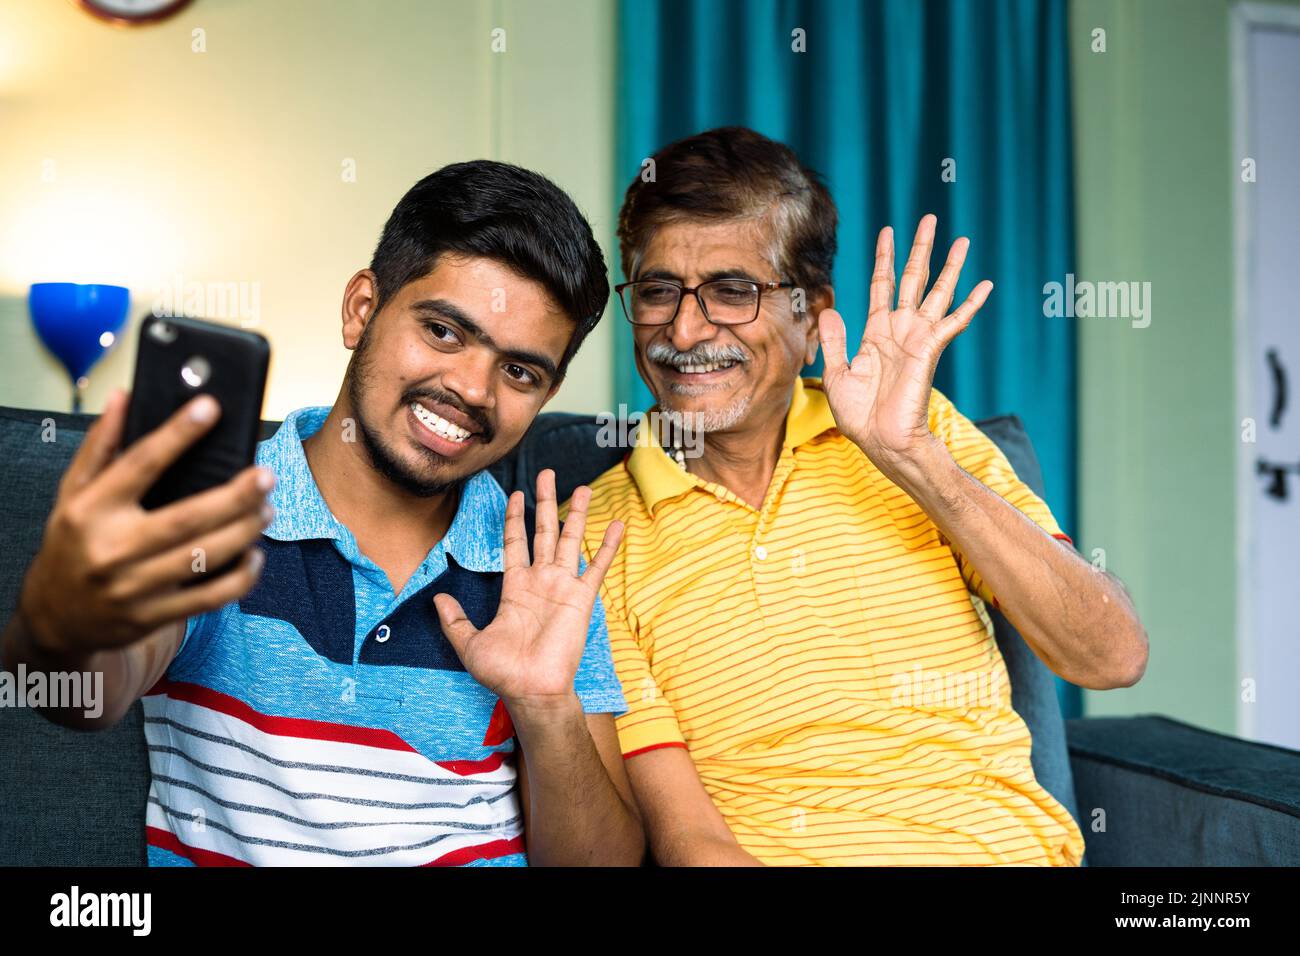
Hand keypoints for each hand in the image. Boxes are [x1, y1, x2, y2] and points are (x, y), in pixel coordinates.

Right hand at [17, 388, 273, 660]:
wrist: (55, 617)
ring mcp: (134, 587)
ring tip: (266, 509)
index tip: (210, 408)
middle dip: (235, 496)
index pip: (140, 464)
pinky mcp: (153, 615)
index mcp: (91, 509)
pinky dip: (240, 577)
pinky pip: (209, 597)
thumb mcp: (72, 493)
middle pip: (187, 518)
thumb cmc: (72, 544)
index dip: (177, 434)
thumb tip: (124, 397)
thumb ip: (100, 446)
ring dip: (245, 531)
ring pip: (204, 557)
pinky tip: (254, 555)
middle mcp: (112, 548)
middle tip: (266, 476)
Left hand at [433, 469, 622, 711]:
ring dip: (576, 514)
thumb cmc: (503, 672)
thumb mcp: (468, 643)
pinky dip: (607, 545)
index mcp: (515, 587)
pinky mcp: (581, 598)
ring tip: (582, 487)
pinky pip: (596, 566)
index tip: (517, 494)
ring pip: (569, 540)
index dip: (516, 518)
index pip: (515, 542)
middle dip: (546, 502)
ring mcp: (562, 587)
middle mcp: (540, 581)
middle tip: (548, 474)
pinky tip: (616, 524)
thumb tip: (437, 598)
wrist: (531, 691)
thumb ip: (454, 619)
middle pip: (543, 531)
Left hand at [817, 214, 991, 472]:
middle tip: (930, 218)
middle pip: (913, 279)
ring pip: (937, 293)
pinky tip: (985, 285)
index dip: (884, 258)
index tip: (887, 231)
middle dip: (920, 249)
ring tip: (962, 240)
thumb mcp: (837, 373)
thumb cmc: (860, 415)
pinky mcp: (930, 350)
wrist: (880, 441)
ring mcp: (917, 338)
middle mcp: (900, 330)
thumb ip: (835, 340)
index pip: (882, 285)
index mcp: (876, 332)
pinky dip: (970, 303)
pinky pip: (953, 322)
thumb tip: (829, 309)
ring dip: (949, 266)